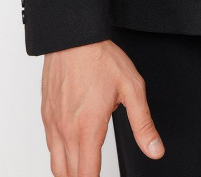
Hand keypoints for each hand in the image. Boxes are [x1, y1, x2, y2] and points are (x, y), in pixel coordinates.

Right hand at [40, 39, 164, 175]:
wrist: (73, 38)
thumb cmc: (101, 59)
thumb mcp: (132, 88)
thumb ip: (143, 124)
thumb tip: (155, 149)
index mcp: (88, 128)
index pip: (87, 175)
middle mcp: (66, 130)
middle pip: (70, 175)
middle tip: (95, 176)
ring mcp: (53, 123)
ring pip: (56, 165)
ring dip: (69, 174)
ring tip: (83, 174)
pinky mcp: (46, 114)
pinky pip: (50, 146)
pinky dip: (59, 157)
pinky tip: (69, 154)